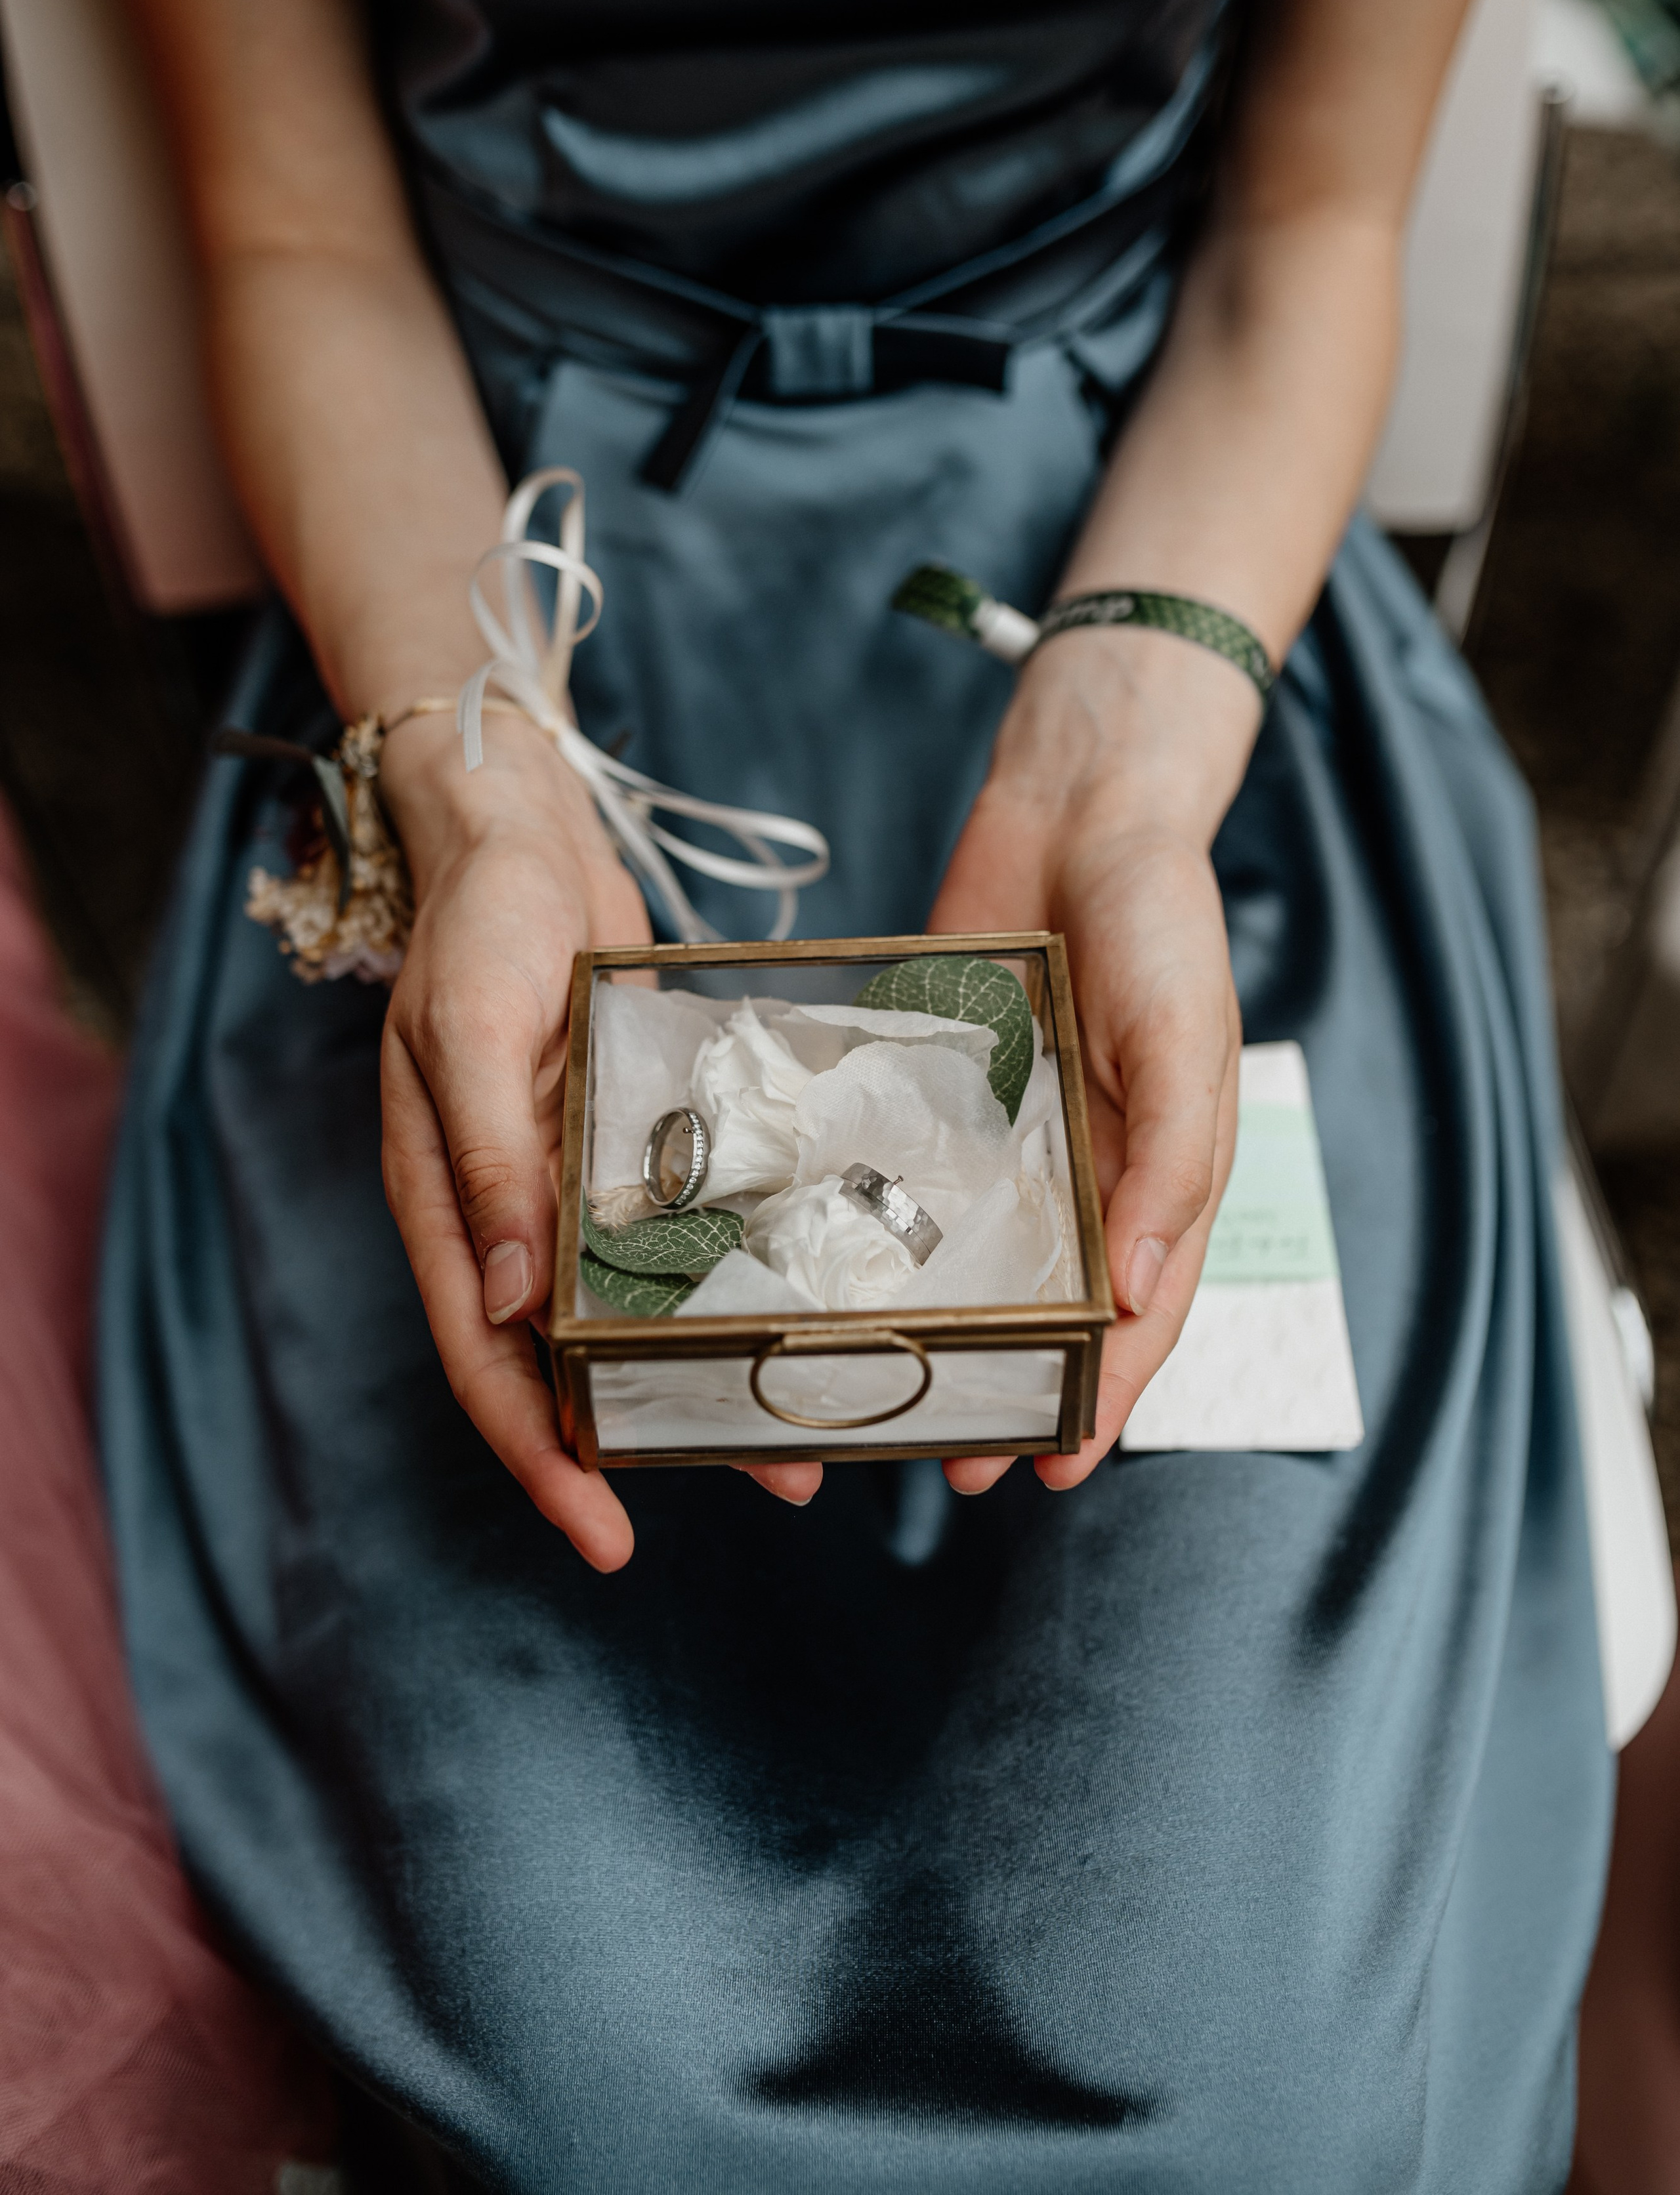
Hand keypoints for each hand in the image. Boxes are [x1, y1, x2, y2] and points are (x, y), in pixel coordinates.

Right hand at [377, 717, 818, 1572]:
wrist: (518, 830)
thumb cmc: (481, 922)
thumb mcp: (473, 1033)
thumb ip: (491, 1162)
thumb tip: (516, 1306)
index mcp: (449, 1204)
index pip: (490, 1365)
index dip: (543, 1459)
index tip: (608, 1538)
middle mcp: (506, 1210)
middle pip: (568, 1362)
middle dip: (649, 1441)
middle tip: (770, 1484)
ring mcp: (565, 1178)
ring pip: (626, 1308)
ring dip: (701, 1370)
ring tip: (802, 1420)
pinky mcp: (618, 1138)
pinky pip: (663, 1232)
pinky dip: (712, 1281)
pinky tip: (783, 1303)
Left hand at [926, 626, 1254, 1494]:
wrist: (1082, 809)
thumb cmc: (1161, 920)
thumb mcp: (1188, 1037)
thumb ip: (1173, 1158)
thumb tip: (1142, 1287)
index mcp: (1164, 1174)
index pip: (1142, 1315)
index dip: (1106, 1399)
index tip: (1053, 1468)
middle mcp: (1090, 1173)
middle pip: (1058, 1310)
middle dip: (1014, 1394)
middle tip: (953, 1468)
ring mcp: (1017, 1139)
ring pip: (983, 1263)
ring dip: (949, 1337)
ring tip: (893, 1403)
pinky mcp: (950, 1095)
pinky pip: (920, 1179)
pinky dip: (894, 1235)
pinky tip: (844, 1282)